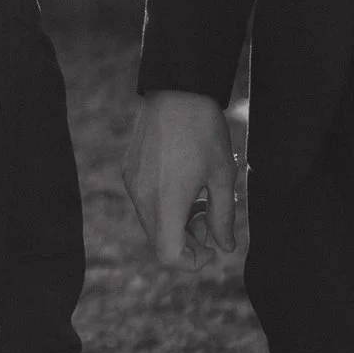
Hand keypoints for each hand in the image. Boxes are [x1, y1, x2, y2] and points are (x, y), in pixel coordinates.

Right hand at [122, 89, 243, 269]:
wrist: (177, 90)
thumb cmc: (204, 132)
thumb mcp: (224, 176)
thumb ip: (223, 218)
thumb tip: (224, 247)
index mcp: (167, 202)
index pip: (169, 255)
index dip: (192, 262)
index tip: (211, 246)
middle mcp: (142, 197)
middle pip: (160, 242)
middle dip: (187, 241)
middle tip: (210, 218)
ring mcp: (132, 183)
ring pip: (152, 222)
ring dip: (176, 222)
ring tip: (200, 198)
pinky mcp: (129, 171)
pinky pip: (145, 202)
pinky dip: (164, 205)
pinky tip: (184, 182)